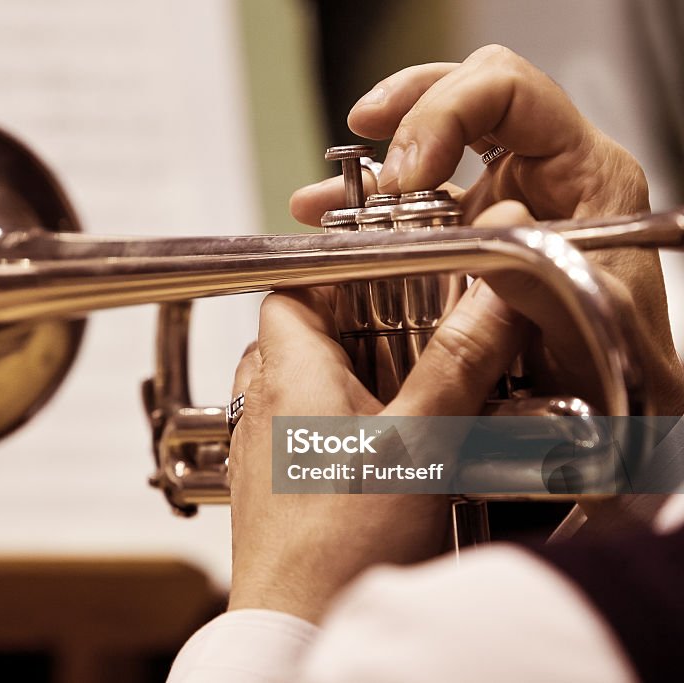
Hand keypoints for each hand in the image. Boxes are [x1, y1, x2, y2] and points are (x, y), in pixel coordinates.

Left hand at [227, 207, 531, 622]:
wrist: (299, 624)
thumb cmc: (342, 545)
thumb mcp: (422, 442)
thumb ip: (457, 364)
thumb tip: (493, 298)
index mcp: (287, 373)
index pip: (293, 288)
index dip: (339, 275)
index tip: (391, 277)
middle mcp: (260, 403)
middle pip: (300, 334)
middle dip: (357, 329)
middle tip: (412, 340)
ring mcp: (259, 446)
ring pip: (299, 385)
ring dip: (347, 381)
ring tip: (403, 397)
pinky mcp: (269, 487)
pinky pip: (298, 432)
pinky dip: (336, 427)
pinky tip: (380, 455)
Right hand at [291, 44, 683, 415]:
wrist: (617, 408)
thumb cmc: (622, 367)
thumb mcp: (589, 327)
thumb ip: (543, 277)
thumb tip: (491, 221)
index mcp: (584, 175)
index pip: (510, 93)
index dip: (447, 111)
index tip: (408, 170)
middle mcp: (542, 177)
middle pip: (468, 94)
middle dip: (406, 109)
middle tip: (365, 134)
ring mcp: (504, 202)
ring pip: (435, 143)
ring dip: (372, 165)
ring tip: (324, 198)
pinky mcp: (472, 236)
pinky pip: (416, 201)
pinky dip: (367, 208)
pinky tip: (330, 221)